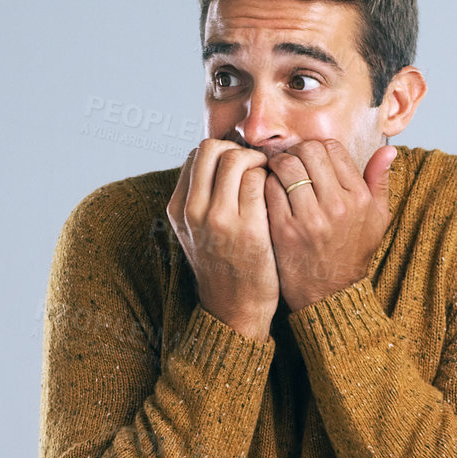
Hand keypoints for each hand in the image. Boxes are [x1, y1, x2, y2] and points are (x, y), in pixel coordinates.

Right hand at [167, 139, 278, 340]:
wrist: (235, 309)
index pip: (197, 154)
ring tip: (268, 176)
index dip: (222, 152)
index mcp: (178, 208)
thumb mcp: (196, 232)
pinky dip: (271, 178)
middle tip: (255, 165)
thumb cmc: (223, 265)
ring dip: (257, 161)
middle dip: (238, 149)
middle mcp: (193, 210)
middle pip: (213, 148)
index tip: (238, 165)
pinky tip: (278, 192)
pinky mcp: (248, 229)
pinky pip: (259, 180)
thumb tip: (218, 159)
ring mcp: (219, 219)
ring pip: (237, 159)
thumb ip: (200, 197)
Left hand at [263, 139, 396, 312]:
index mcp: (359, 198)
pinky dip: (267, 183)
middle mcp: (337, 205)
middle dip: (296, 151)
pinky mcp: (284, 229)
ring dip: (279, 164)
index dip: (318, 148)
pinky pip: (269, 189)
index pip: (332, 148)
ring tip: (279, 173)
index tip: (311, 158)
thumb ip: (380, 181)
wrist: (330, 294)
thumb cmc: (353, 252)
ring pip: (287, 166)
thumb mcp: (378, 218)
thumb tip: (388, 150)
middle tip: (292, 161)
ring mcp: (309, 218)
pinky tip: (271, 191)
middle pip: (308, 151)